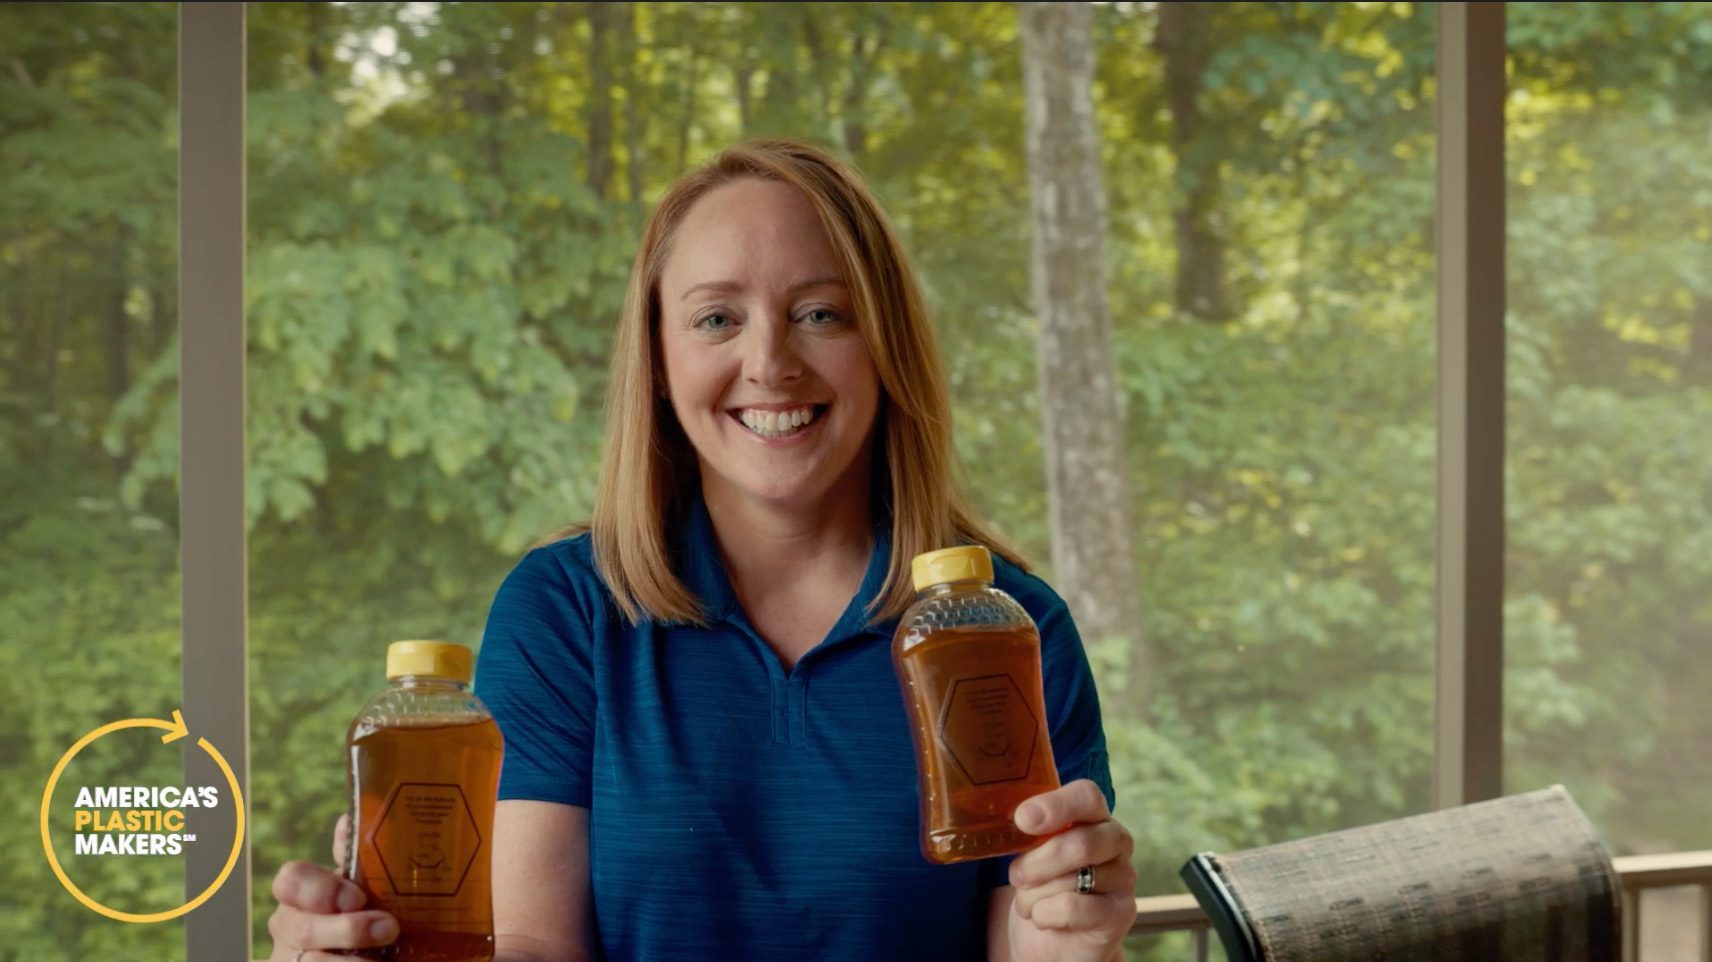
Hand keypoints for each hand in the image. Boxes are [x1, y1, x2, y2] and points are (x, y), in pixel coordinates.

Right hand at [266, 813, 399, 960]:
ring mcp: (290, 958)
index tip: (358, 897)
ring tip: (384, 959)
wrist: (381, 949)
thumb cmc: (375, 914)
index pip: (291, 880)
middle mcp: (290, 924)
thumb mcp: (373, 885)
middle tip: (388, 928)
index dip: (320, 889)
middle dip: (345, 929)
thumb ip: (361, 856)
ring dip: (352, 961)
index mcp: (306, 892)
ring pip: (309, 961)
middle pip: (297, 926)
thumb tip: (349, 819)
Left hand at [1004, 780, 1136, 961]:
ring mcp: (1123, 877)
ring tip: (1027, 902)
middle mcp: (1116, 841)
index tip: (1022, 819)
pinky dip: (1044, 914)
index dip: (1056, 805)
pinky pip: (1073, 908)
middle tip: (1016, 875)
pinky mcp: (1120, 913)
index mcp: (1094, 815)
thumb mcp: (1030, 851)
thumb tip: (1015, 818)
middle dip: (1038, 862)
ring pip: (1074, 878)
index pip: (1087, 796)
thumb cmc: (1041, 884)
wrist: (1051, 938)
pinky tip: (1042, 917)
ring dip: (1035, 894)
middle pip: (1081, 843)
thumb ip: (1029, 831)